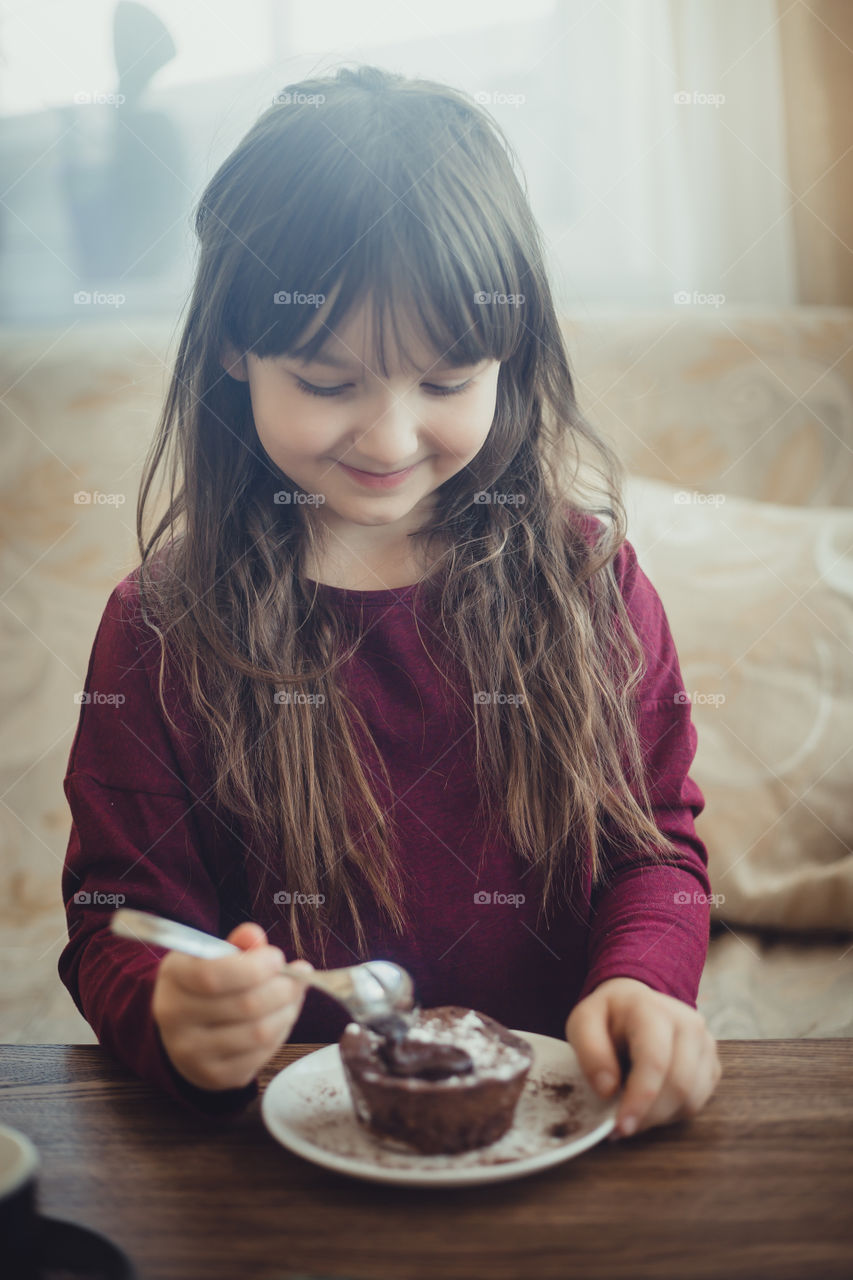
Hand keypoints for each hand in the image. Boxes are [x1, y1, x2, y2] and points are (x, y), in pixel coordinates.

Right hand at [152, 921, 312, 1092]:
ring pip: (258, 1032)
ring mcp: (191, 1052)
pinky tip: (280, 1017)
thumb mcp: (215, 955)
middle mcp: (175, 1018)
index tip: (277, 958)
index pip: (212, 975)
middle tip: (299, 975)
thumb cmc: (207, 985)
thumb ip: (238, 944)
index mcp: (173, 977)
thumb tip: (254, 935)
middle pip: (245, 1005)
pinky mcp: (213, 1076)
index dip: (254, 967)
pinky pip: (261, 1055)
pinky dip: (280, 1033)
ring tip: (293, 995)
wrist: (185, 1031)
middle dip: (283, 988)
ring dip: (287, 1010)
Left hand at [564, 976, 721, 1138]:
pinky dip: (673, 1112)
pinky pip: (699, 1102)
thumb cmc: (608, 1017)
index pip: (655, 1061)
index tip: (620, 1127)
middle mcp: (688, 1023)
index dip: (640, 1099)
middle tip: (621, 1127)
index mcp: (653, 1009)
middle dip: (649, 1115)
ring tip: (634, 1110)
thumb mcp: (583, 1023)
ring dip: (660, 1116)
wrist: (635, 1004)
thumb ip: (590, 1052)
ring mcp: (706, 1043)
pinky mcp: (713, 1063)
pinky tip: (652, 1103)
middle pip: (679, 1085)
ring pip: (692, 1099)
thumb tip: (607, 1089)